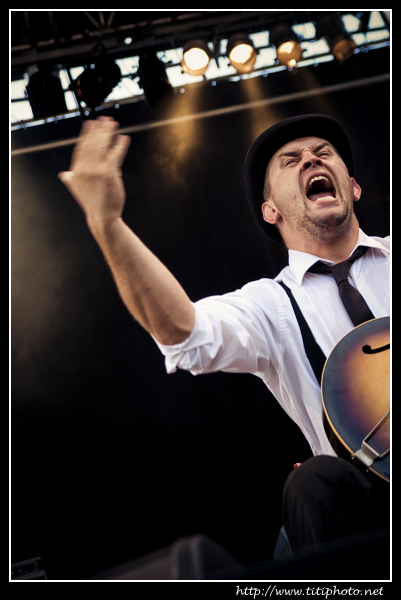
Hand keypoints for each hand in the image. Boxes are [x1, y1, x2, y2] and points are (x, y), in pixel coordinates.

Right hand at [58, 116, 130, 234]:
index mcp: (76, 171)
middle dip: (98, 130)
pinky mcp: (108, 173)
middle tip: (104, 119)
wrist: (102, 217)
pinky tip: (124, 138)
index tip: (91, 123)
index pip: (81, 148)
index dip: (87, 134)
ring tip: (113, 123)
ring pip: (102, 146)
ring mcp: (96, 170)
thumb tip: (64, 175)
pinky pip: (115, 154)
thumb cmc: (93, 204)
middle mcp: (84, 169)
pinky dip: (120, 145)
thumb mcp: (78, 190)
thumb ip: (71, 180)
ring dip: (108, 133)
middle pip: (91, 143)